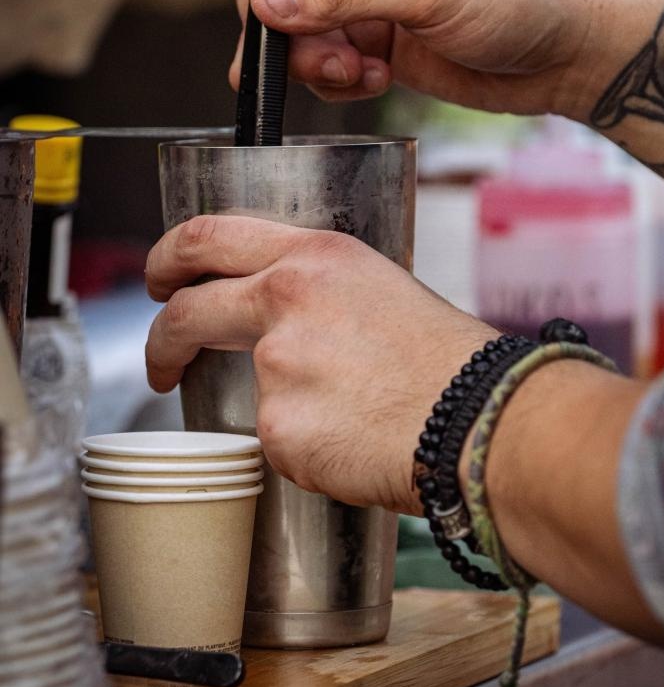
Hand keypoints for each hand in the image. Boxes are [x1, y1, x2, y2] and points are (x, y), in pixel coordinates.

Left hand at [145, 215, 495, 512]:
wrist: (482, 418)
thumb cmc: (452, 360)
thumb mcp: (382, 289)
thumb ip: (320, 296)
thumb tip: (282, 326)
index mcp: (315, 257)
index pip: (208, 236)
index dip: (168, 258)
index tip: (158, 282)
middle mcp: (285, 300)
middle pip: (186, 312)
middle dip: (162, 341)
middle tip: (164, 363)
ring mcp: (276, 367)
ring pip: (250, 392)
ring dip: (284, 410)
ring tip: (353, 419)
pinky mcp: (279, 429)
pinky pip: (277, 443)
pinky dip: (307, 450)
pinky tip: (357, 444)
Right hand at [196, 0, 601, 116]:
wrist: (566, 54)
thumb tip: (265, 2)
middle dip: (280, 16)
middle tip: (306, 49)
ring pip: (293, 20)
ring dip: (309, 56)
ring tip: (356, 70)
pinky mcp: (374, 34)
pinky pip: (322, 56)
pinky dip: (334, 77)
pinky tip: (375, 78)